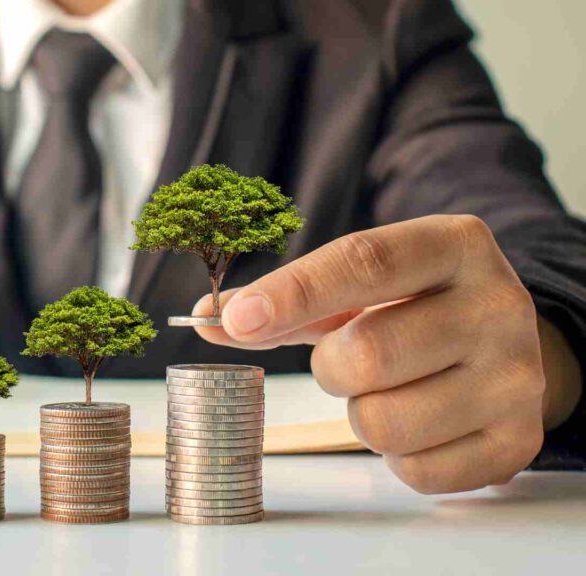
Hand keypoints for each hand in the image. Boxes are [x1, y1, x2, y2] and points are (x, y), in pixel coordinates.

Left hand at [195, 215, 557, 493]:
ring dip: (362, 415)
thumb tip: (206, 318)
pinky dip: (398, 456)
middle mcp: (497, 305)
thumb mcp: (358, 288)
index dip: (293, 293)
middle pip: (366, 354)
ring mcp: (516, 377)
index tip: (237, 319)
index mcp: (453, 245)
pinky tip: (420, 424)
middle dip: (331, 368)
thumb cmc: (414, 310)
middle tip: (349, 361)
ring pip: (383, 422)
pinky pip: (415, 470)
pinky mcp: (519, 440)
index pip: (363, 262)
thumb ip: (283, 302)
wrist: (513, 347)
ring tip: (390, 391)